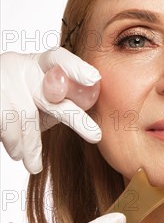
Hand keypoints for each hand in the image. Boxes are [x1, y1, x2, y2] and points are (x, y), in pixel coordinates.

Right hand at [0, 48, 101, 173]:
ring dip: (33, 146)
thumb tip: (95, 110)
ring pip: (27, 117)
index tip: (94, 79)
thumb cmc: (21, 104)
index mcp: (40, 63)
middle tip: (95, 136)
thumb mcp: (45, 100)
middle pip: (51, 92)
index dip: (76, 67)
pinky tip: (18, 154)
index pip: (59, 58)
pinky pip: (8, 127)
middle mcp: (21, 66)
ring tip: (34, 164)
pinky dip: (16, 146)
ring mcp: (3, 79)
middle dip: (76, 117)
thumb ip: (67, 100)